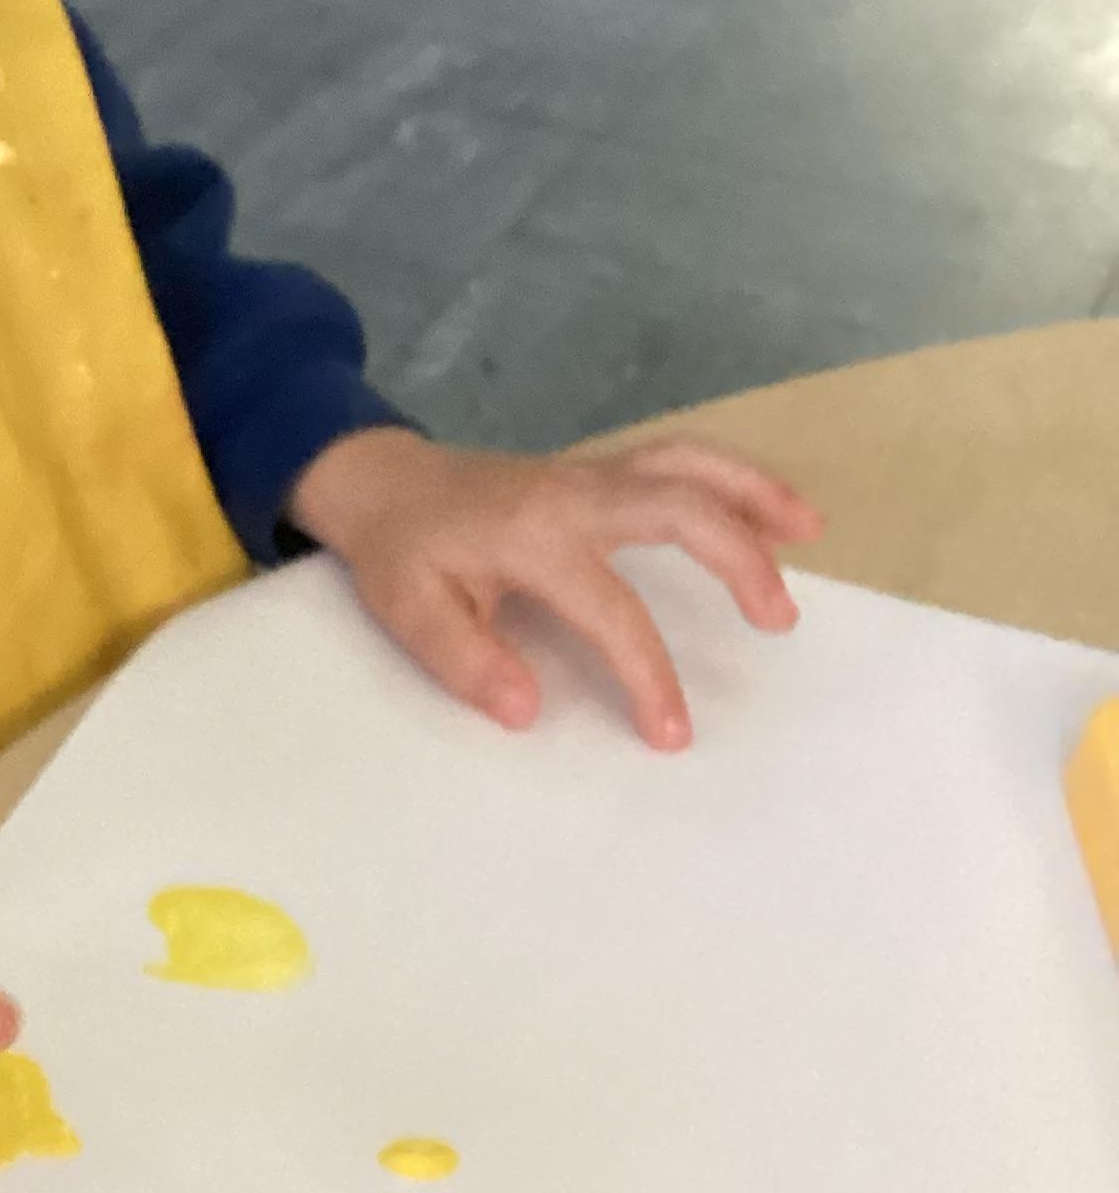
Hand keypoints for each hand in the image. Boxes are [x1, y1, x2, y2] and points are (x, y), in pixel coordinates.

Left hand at [288, 426, 822, 751]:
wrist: (383, 481)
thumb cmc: (401, 550)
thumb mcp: (409, 610)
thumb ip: (465, 660)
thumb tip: (527, 709)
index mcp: (533, 536)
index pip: (613, 610)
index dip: (648, 674)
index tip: (673, 733)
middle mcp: (576, 495)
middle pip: (678, 507)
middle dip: (737, 559)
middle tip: (780, 619)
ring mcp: (593, 473)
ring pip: (688, 464)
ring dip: (753, 492)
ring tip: (810, 530)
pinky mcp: (600, 470)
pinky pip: (678, 460)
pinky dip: (730, 476)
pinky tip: (770, 509)